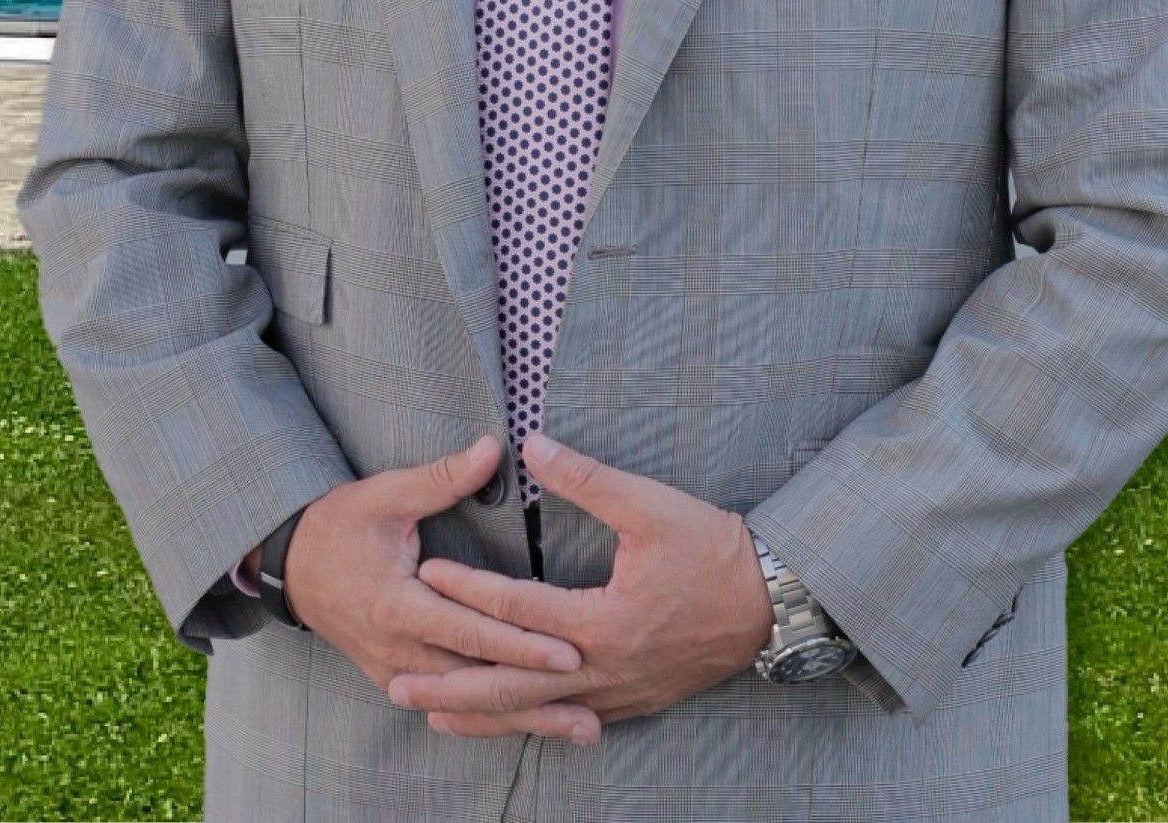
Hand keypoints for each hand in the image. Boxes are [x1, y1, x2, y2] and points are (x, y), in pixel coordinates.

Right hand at [282, 434, 584, 708]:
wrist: (291, 564)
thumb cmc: (341, 524)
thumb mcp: (386, 494)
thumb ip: (442, 478)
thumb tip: (494, 448)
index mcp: (397, 605)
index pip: (470, 631)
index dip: (520, 644)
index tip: (569, 651)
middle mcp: (397, 648)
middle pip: (475, 678)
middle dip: (534, 693)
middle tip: (591, 709)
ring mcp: (395, 668)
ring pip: (466, 699)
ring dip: (521, 714)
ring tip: (581, 725)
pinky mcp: (397, 676)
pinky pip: (450, 700)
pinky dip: (492, 714)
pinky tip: (537, 721)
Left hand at [398, 433, 774, 742]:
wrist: (772, 601)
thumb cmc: (713, 550)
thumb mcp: (652, 506)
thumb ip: (587, 479)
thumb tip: (532, 446)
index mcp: (601, 619)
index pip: (515, 606)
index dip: (467, 586)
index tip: (426, 569)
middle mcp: (601, 667)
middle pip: (508, 681)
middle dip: (449, 680)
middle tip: (395, 678)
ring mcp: (616, 692)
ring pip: (534, 712)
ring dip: (478, 713)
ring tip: (430, 710)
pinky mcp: (632, 703)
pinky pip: (566, 720)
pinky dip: (527, 722)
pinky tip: (504, 721)